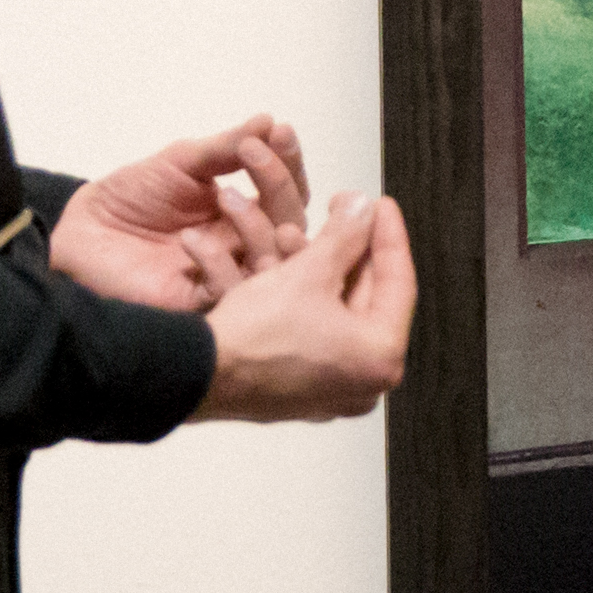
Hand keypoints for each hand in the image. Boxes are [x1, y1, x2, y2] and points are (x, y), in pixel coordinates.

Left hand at [49, 114, 312, 309]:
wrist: (81, 233)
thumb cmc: (128, 198)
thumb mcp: (180, 161)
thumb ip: (225, 147)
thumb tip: (270, 120)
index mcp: (242, 211)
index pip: (287, 192)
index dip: (289, 162)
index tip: (281, 132)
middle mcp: (241, 244)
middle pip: (290, 224)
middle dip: (279, 185)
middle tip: (253, 155)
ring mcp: (224, 272)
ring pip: (272, 260)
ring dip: (258, 223)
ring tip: (225, 195)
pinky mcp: (197, 301)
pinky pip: (228, 289)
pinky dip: (217, 263)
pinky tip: (189, 240)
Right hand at [191, 192, 413, 424]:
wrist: (193, 375)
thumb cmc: (255, 335)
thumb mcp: (308, 272)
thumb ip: (345, 236)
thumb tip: (366, 208)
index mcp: (381, 358)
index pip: (398, 282)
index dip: (388, 235)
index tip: (380, 204)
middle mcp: (363, 381)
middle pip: (367, 297)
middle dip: (350, 249)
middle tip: (344, 211)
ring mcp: (331, 388)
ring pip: (336, 311)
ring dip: (321, 268)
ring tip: (304, 230)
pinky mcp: (300, 386)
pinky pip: (314, 330)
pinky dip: (304, 297)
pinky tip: (291, 262)